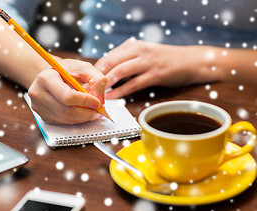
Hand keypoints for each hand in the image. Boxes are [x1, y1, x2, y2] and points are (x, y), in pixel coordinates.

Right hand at [28, 59, 106, 123]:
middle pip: (66, 111)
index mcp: (46, 78)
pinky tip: (82, 112)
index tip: (98, 102)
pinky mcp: (43, 116)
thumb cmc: (67, 70)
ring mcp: (38, 107)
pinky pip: (63, 122)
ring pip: (66, 119)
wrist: (52, 75)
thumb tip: (100, 101)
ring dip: (83, 118)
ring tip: (93, 111)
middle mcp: (38, 93)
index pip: (67, 96)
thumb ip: (97, 80)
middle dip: (87, 113)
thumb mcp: (84, 68)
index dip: (85, 101)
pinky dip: (76, 120)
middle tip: (99, 110)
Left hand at [95, 38, 211, 98]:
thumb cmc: (163, 60)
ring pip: (119, 72)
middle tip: (88, 90)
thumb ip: (125, 61)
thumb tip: (105, 74)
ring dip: (106, 84)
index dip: (94, 71)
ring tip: (96, 94)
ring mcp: (147, 62)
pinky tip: (112, 97)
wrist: (190, 61)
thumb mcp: (142, 54)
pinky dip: (121, 92)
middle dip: (96, 78)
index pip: (107, 57)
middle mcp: (138, 50)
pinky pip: (133, 84)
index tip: (86, 83)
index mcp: (132, 45)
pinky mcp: (156, 74)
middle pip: (109, 63)